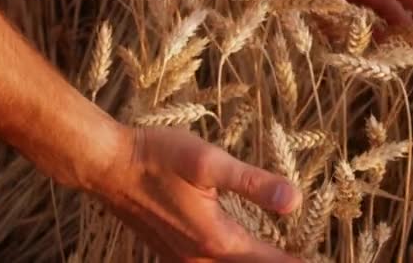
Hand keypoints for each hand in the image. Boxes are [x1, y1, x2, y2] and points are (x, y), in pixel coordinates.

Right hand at [101, 126, 302, 261]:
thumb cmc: (157, 158)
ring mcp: (183, 260)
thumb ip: (253, 184)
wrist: (109, 166)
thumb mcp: (208, 163)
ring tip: (277, 254)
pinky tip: (238, 253)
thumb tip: (295, 201)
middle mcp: (200, 259)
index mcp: (217, 240)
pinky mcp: (172, 253)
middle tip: (303, 258)